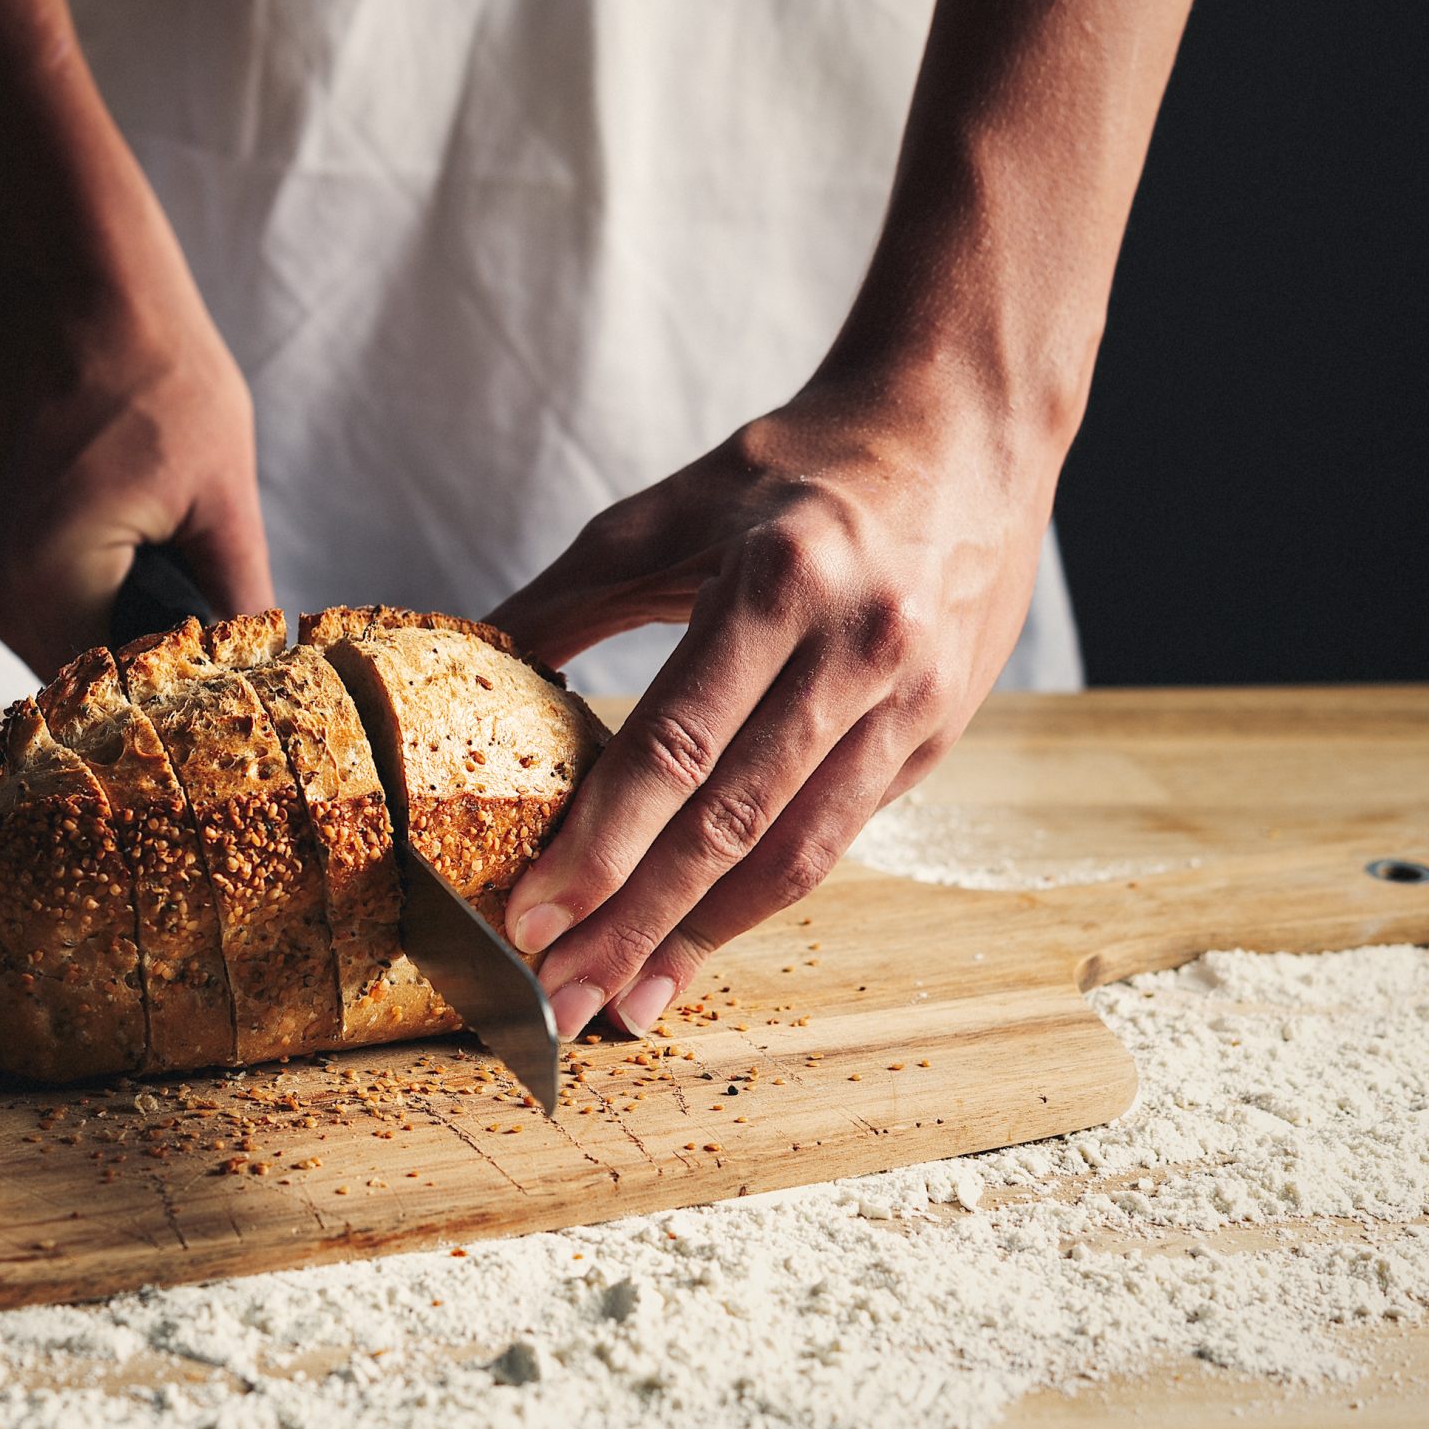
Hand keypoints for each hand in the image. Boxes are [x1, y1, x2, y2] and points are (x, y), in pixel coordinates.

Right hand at [0, 281, 272, 677]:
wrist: (57, 277)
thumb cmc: (145, 363)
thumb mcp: (221, 490)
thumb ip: (237, 596)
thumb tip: (263, 666)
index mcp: (46, 584)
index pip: (121, 697)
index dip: (179, 696)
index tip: (228, 687)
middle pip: (85, 681)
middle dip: (150, 664)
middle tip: (216, 638)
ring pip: (58, 643)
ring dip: (115, 628)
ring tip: (174, 581)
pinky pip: (36, 602)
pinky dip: (84, 595)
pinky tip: (131, 554)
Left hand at [489, 372, 1062, 1037]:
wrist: (965, 428)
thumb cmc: (798, 467)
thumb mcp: (671, 510)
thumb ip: (567, 596)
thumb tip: (463, 659)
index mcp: (779, 580)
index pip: (675, 746)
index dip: (600, 845)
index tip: (532, 917)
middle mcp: (857, 647)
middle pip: (731, 822)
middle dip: (636, 923)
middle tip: (563, 997)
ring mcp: (911, 700)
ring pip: (797, 853)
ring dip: (703, 939)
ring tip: (626, 1001)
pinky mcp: (939, 733)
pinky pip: (839, 836)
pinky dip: (764, 898)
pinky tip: (703, 940)